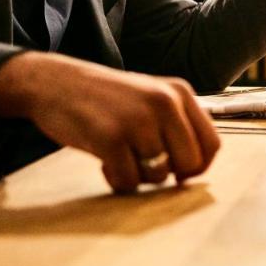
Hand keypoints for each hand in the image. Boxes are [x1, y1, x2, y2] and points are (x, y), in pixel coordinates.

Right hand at [0, 52, 220, 192]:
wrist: (55, 83)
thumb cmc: (106, 98)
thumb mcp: (150, 98)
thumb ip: (176, 125)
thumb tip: (194, 173)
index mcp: (179, 92)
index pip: (211, 144)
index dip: (197, 167)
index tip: (178, 173)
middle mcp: (164, 103)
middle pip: (190, 164)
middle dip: (169, 175)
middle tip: (144, 164)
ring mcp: (138, 120)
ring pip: (159, 176)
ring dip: (139, 177)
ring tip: (121, 158)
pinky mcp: (110, 137)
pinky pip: (129, 182)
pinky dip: (117, 181)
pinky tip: (105, 164)